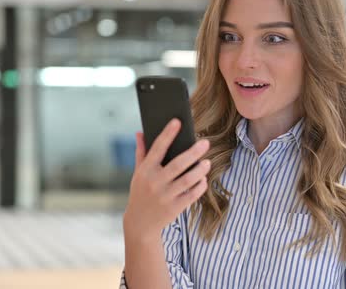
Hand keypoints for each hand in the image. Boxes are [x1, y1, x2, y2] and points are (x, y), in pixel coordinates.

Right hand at [123, 119, 210, 241]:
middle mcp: (155, 182)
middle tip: (206, 143)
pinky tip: (203, 179)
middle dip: (193, 153)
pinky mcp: (175, 207)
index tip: (177, 122)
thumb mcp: (138, 173)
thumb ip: (141, 153)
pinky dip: (200, 186)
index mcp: (145, 170)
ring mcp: (165, 196)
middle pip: (178, 164)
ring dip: (200, 170)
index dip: (167, 134)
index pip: (157, 148)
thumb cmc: (141, 192)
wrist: (140, 223)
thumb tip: (140, 132)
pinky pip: (192, 195)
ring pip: (188, 180)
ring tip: (207, 162)